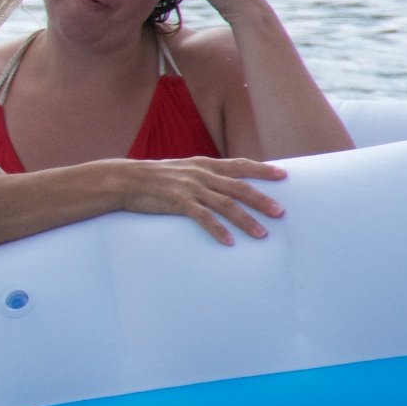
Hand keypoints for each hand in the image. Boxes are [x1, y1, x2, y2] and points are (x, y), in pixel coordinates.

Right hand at [100, 155, 286, 245]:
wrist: (122, 180)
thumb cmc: (151, 178)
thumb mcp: (180, 170)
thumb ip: (201, 175)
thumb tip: (219, 185)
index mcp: (203, 164)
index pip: (239, 164)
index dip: (262, 169)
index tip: (284, 175)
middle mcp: (200, 174)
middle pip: (239, 187)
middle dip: (262, 200)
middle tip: (281, 213)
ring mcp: (189, 188)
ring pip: (225, 204)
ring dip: (245, 220)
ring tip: (261, 234)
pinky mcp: (177, 201)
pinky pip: (202, 217)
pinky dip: (217, 229)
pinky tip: (228, 241)